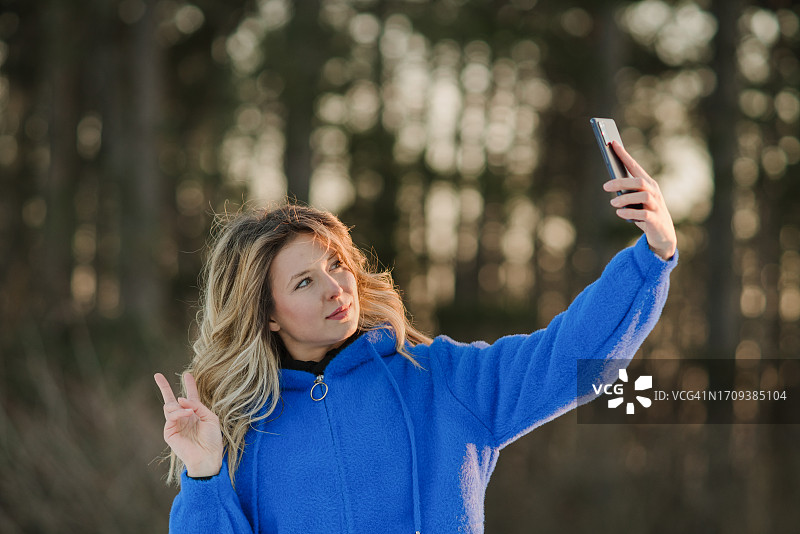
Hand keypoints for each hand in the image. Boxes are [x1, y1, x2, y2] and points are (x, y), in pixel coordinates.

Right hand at [154, 372, 223, 477]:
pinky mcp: (169, 432)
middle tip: (157, 375)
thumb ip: (197, 405)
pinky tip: (187, 413)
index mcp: (195, 413)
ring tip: (190, 412)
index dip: (189, 385)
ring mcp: (175, 424)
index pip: (190, 397)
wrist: (208, 455)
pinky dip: (179, 413)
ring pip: (169, 406)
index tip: (188, 375)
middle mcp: (184, 417)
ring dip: (180, 406)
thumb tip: (181, 398)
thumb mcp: (210, 417)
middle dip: (164, 387)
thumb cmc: (212, 438)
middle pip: (172, 399)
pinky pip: (171, 417)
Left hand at [603, 141, 676, 260]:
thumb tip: (611, 184)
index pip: (635, 166)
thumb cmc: (645, 214)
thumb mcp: (635, 201)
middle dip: (621, 182)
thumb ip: (626, 192)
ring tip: (613, 203)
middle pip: (638, 181)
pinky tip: (620, 213)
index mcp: (648, 184)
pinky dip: (630, 213)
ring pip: (642, 196)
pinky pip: (643, 214)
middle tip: (605, 186)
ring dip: (625, 199)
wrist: (663, 235)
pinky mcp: (655, 220)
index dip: (624, 155)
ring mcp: (656, 206)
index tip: (612, 143)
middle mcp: (654, 192)